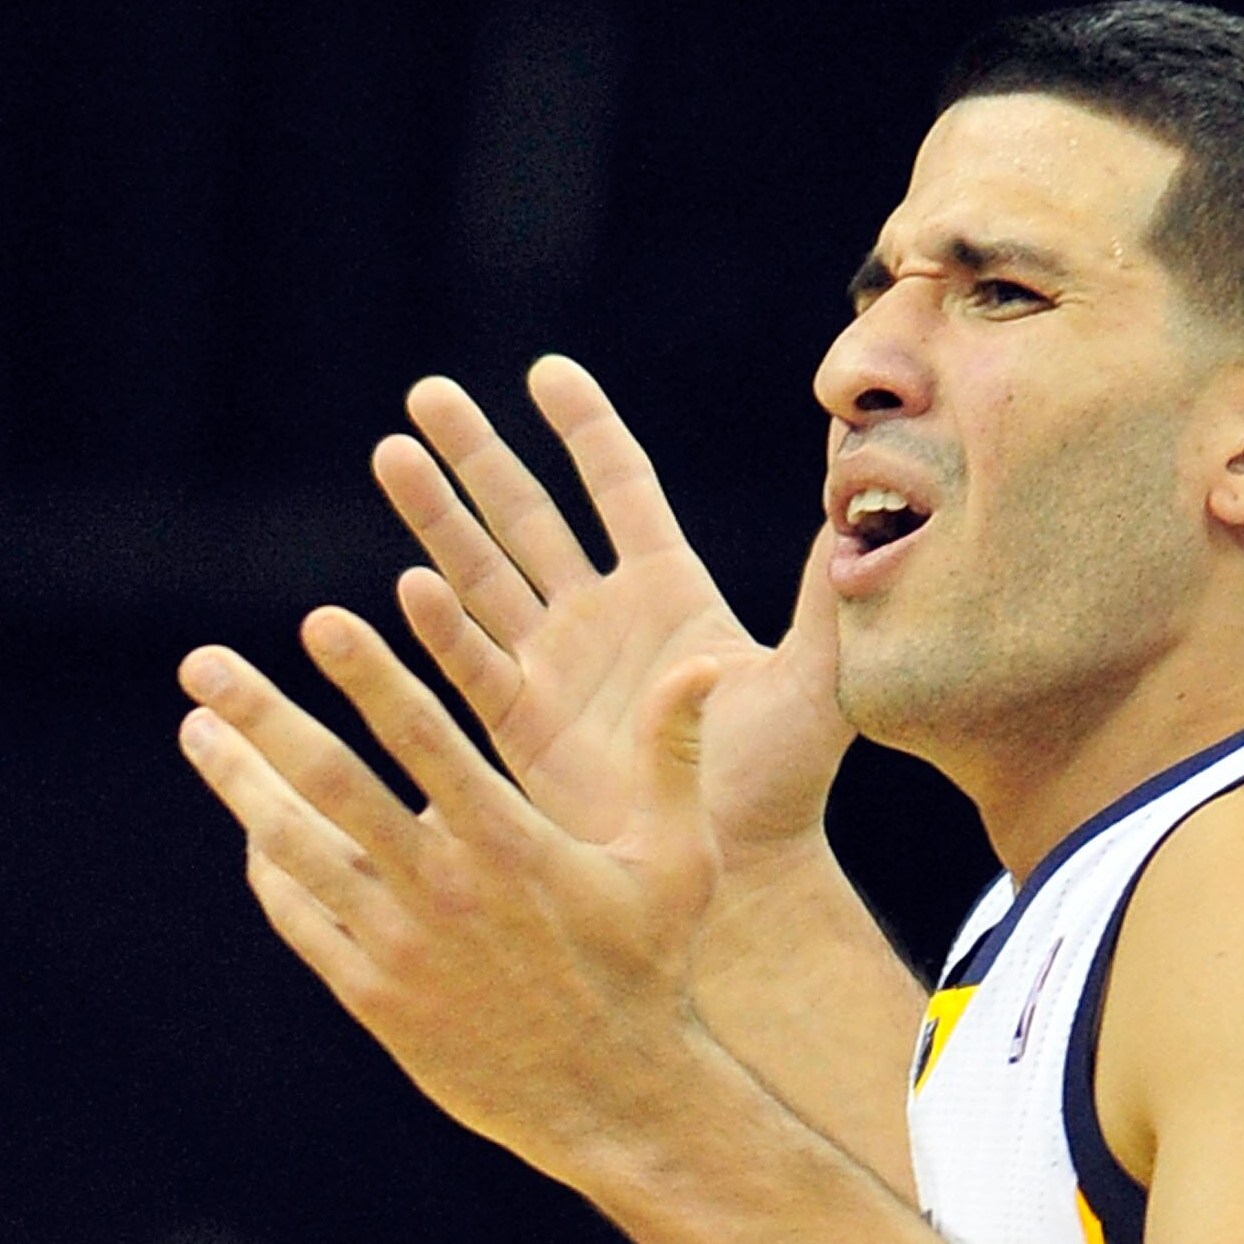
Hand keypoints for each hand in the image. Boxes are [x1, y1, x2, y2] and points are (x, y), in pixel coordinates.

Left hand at [177, 609, 720, 1179]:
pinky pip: (302, 919)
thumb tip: (702, 663)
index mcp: (512, 847)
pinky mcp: (374, 997)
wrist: (614, 1102)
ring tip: (198, 732)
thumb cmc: (650, 972)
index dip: (369, 677)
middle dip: (261, 717)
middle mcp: (445, 891)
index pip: (425, 741)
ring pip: (296, 849)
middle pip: (331, 784)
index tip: (318, 621)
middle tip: (201, 665)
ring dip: (239, 784)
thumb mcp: (677, 863)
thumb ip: (672, 759)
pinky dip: (270, 869)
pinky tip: (251, 828)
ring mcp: (400, 946)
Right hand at [375, 356, 850, 870]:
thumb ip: (824, 599)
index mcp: (669, 588)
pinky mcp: (524, 724)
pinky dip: (443, 627)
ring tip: (391, 455)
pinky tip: (410, 585)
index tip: (544, 373)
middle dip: (477, 455)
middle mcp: (602, 616)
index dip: (584, 430)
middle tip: (427, 396)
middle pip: (527, 514)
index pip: (619, 486)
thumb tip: (852, 508)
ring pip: (482, 573)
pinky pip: (475, 662)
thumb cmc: (784, 781)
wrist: (738, 870)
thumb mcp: (813, 681)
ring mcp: (556, 666)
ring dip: (437, 518)